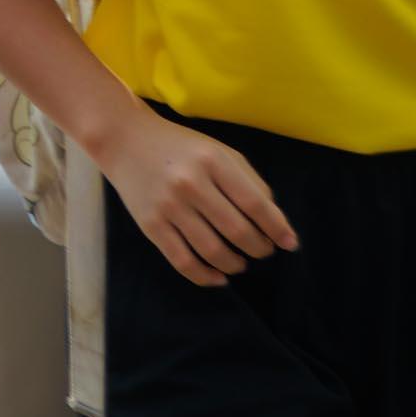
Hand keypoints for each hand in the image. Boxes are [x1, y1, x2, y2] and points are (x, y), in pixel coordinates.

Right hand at [89, 102, 295, 286]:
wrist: (125, 139)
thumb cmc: (180, 147)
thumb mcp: (218, 151)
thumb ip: (248, 180)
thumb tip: (273, 221)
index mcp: (213, 161)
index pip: (255, 204)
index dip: (277, 228)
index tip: (290, 243)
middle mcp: (191, 184)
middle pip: (237, 231)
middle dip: (259, 248)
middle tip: (264, 251)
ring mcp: (168, 206)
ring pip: (213, 251)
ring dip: (235, 264)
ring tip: (241, 263)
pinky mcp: (150, 225)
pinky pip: (183, 261)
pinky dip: (206, 277)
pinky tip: (218, 277)